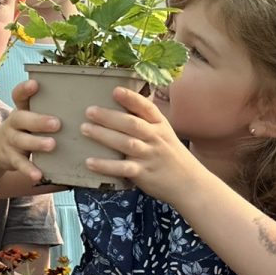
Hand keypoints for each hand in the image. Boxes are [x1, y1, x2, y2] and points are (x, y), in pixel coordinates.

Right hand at [0, 84, 62, 183]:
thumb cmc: (22, 130)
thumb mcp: (28, 118)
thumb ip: (46, 111)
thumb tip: (85, 106)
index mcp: (21, 110)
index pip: (19, 96)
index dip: (24, 90)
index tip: (35, 84)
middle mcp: (14, 123)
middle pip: (21, 118)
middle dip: (39, 120)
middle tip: (56, 123)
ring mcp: (11, 141)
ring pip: (21, 141)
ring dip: (36, 143)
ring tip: (51, 145)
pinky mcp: (11, 158)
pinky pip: (20, 164)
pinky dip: (29, 169)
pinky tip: (38, 175)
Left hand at [80, 86, 200, 201]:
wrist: (190, 184)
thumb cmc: (171, 155)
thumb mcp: (164, 133)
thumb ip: (146, 120)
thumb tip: (123, 102)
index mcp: (160, 125)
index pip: (147, 108)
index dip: (132, 99)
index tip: (115, 90)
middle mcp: (155, 138)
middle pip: (132, 124)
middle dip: (110, 116)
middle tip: (89, 111)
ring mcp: (149, 156)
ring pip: (126, 143)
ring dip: (104, 135)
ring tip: (85, 129)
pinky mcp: (143, 173)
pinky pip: (122, 168)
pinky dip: (106, 165)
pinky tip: (90, 162)